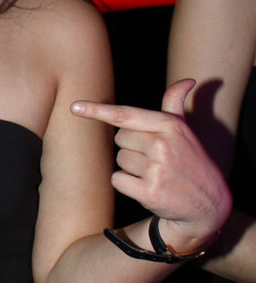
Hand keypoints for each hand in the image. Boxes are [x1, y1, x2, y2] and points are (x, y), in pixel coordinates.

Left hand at [71, 79, 231, 250]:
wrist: (209, 202)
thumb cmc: (190, 162)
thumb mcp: (185, 131)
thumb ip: (176, 105)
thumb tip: (187, 80)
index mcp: (169, 126)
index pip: (125, 114)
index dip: (97, 110)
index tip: (74, 107)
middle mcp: (162, 144)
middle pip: (119, 140)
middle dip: (132, 149)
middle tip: (154, 159)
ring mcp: (156, 169)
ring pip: (119, 161)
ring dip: (131, 168)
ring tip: (154, 174)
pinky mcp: (149, 191)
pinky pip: (117, 180)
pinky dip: (127, 185)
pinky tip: (147, 187)